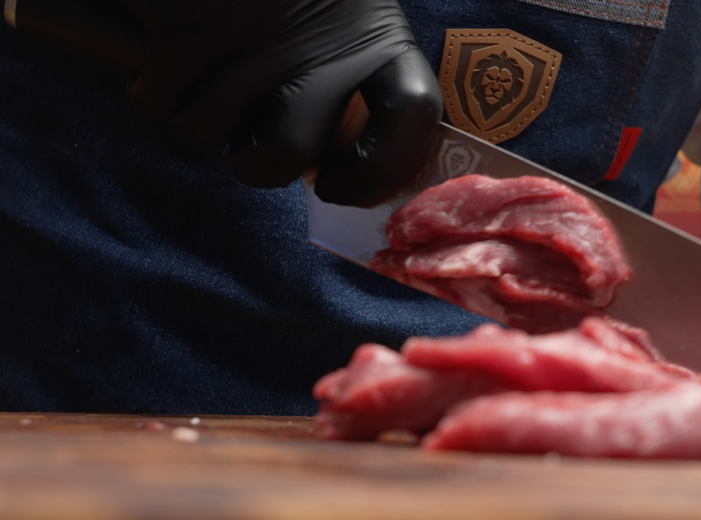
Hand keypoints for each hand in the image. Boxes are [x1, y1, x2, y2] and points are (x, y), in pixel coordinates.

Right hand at [21, 0, 441, 202]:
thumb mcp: (340, 13)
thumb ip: (351, 83)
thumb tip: (331, 170)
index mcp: (374, 31)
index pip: (411, 112)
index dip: (377, 170)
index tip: (338, 185)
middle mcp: (320, 32)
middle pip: (288, 149)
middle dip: (258, 161)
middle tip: (248, 138)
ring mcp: (251, 28)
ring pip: (211, 130)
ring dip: (197, 112)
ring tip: (203, 64)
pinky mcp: (180, 25)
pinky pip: (159, 100)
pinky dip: (153, 85)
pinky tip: (165, 46)